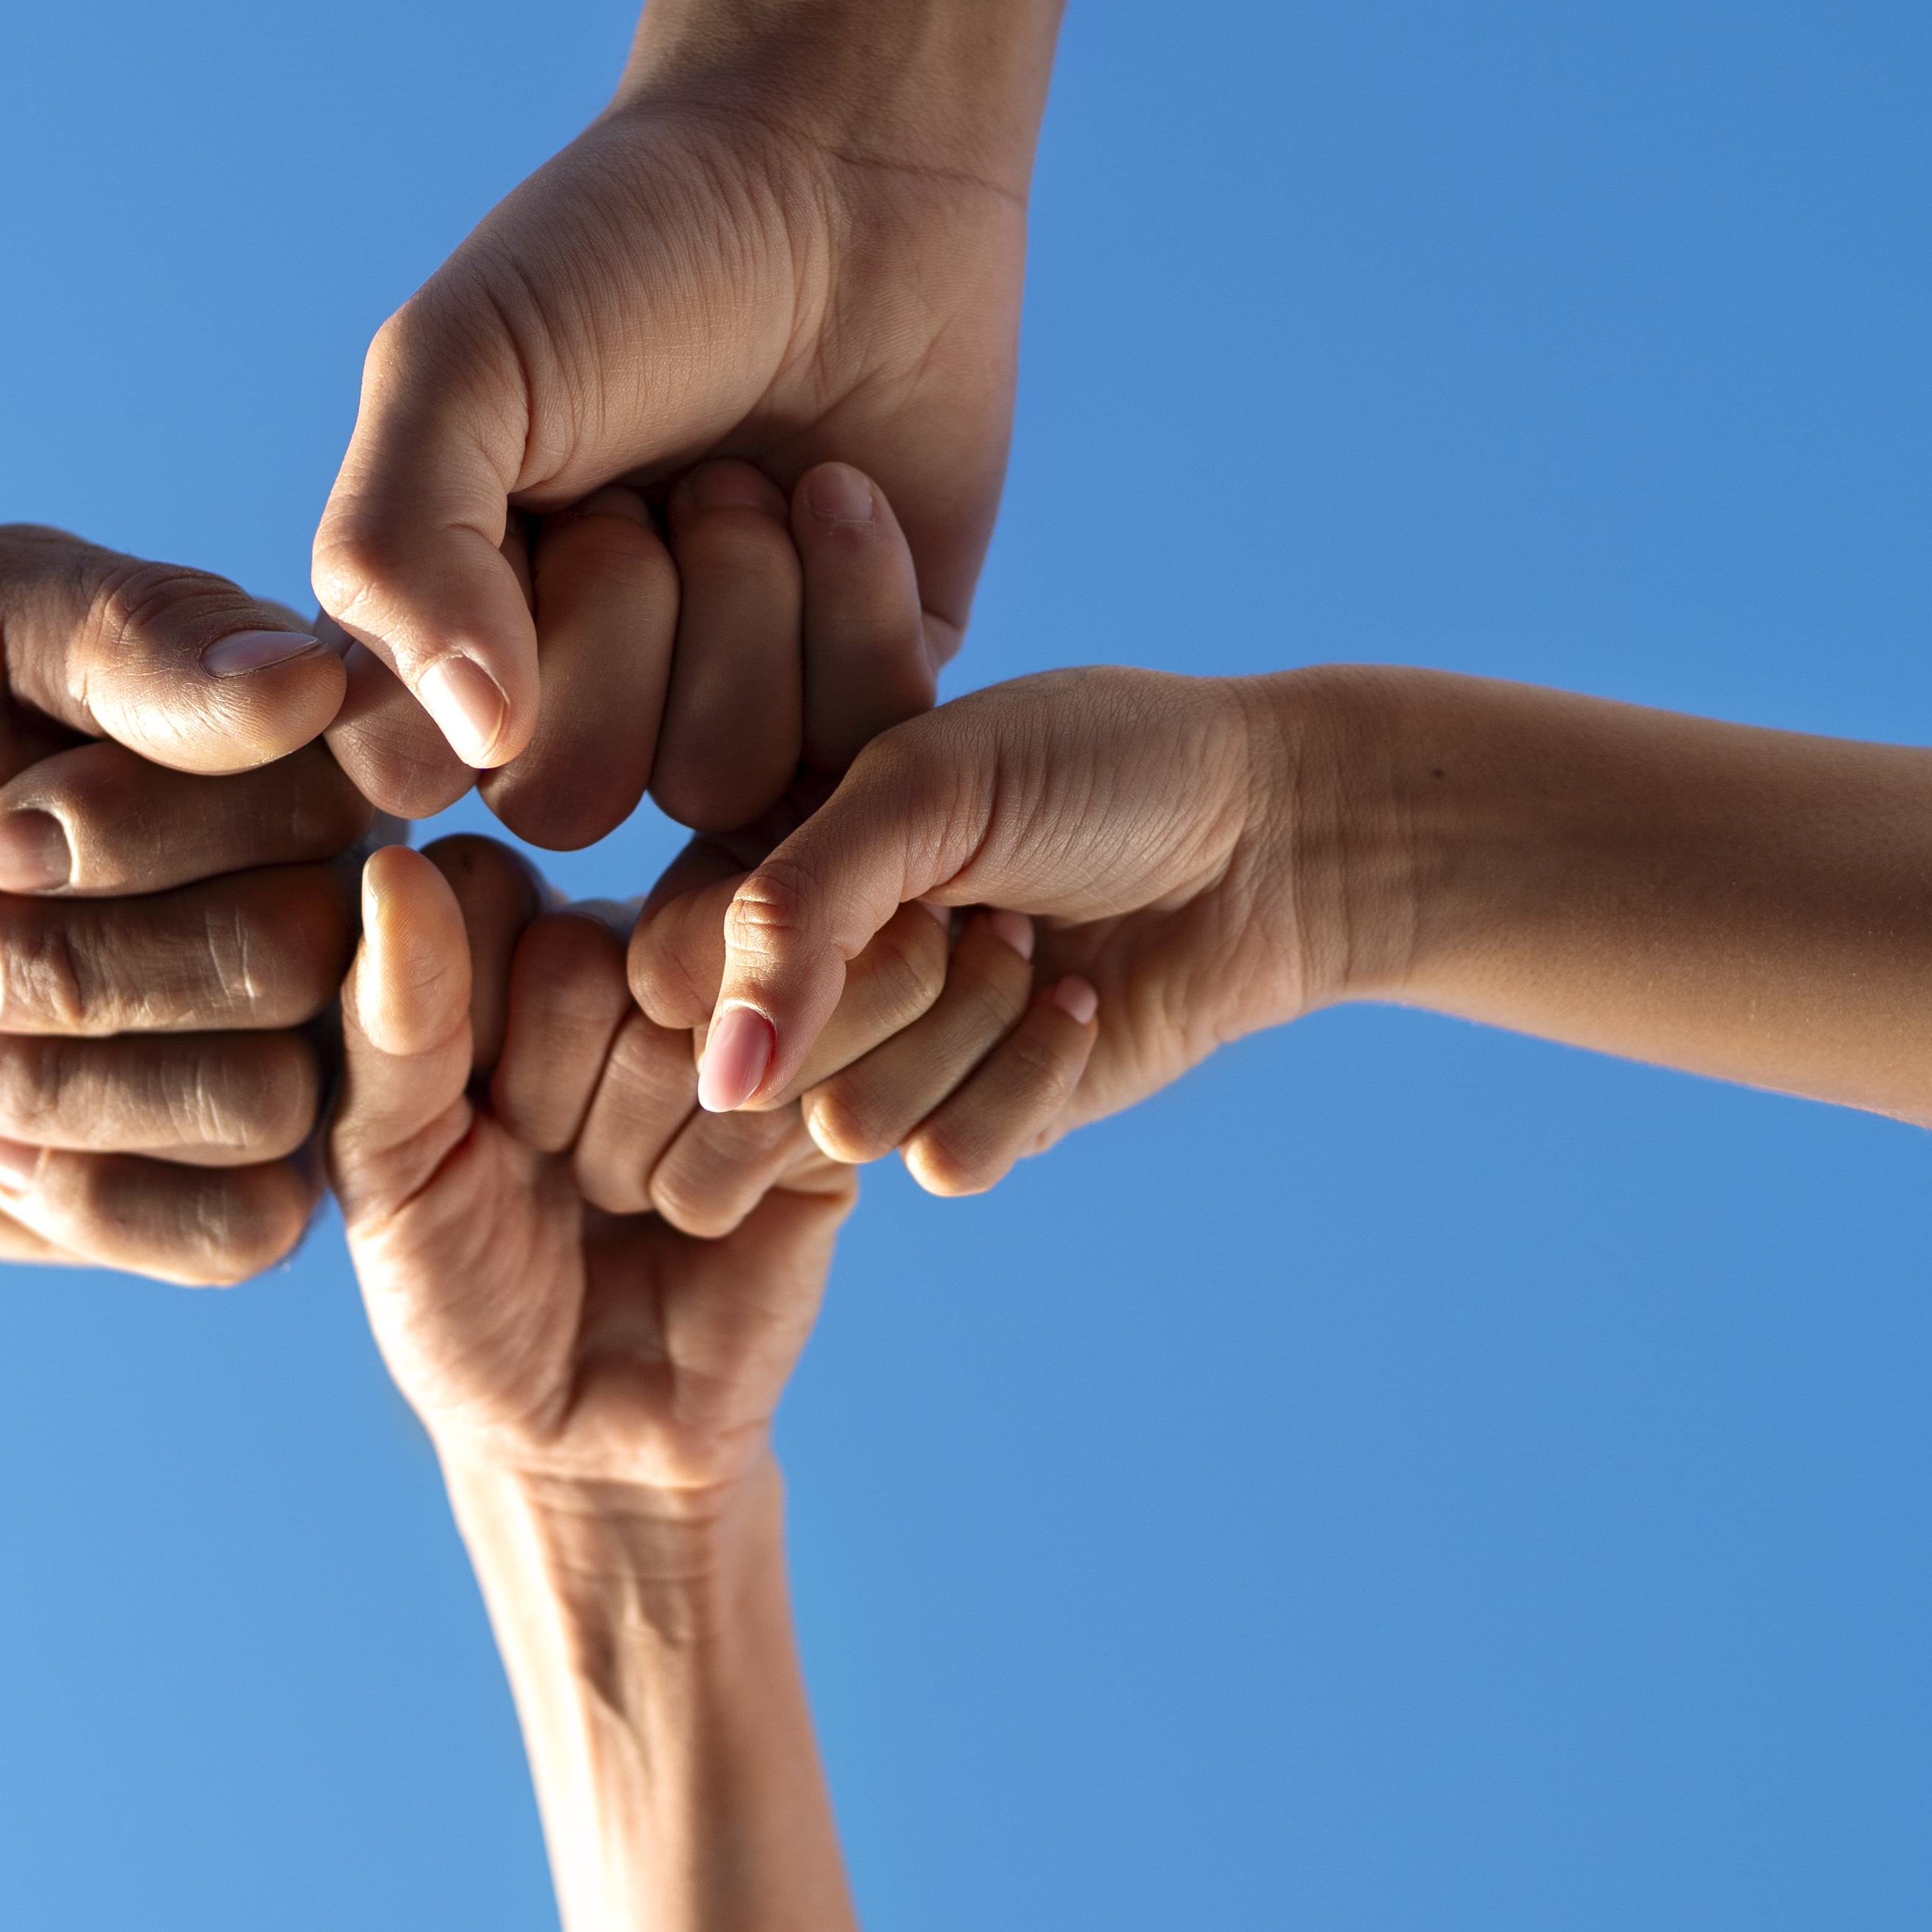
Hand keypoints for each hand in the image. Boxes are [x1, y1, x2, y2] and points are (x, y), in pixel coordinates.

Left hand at [0, 526, 380, 1282]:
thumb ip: (128, 629)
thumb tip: (305, 681)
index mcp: (301, 735)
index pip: (350, 769)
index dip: (152, 823)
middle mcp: (337, 892)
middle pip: (302, 947)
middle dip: (70, 961)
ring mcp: (305, 1053)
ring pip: (267, 1096)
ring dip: (51, 1077)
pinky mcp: (247, 1196)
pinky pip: (243, 1225)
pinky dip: (86, 1191)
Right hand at [312, 91, 1021, 831]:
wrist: (842, 165)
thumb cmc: (624, 249)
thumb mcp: (456, 365)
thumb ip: (396, 553)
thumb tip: (473, 744)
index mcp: (441, 625)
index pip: (409, 773)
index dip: (464, 660)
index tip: (521, 506)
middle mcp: (576, 692)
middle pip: (567, 794)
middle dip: (620, 614)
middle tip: (651, 478)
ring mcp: (727, 703)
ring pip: (715, 779)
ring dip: (742, 595)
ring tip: (744, 473)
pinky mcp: (868, 692)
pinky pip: (856, 747)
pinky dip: (852, 602)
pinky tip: (838, 488)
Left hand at [335, 838, 852, 1496]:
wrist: (586, 1438)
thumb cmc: (464, 1297)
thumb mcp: (390, 1173)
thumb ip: (392, 1025)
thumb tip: (395, 865)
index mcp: (509, 943)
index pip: (488, 889)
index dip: (470, 1026)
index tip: (465, 1118)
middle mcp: (632, 954)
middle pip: (598, 952)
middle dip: (557, 1104)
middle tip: (557, 1179)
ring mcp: (742, 1018)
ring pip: (695, 1019)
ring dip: (638, 1153)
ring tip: (622, 1204)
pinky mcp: (828, 1090)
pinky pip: (789, 1086)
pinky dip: (716, 1187)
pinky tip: (700, 1225)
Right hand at [640, 667, 1341, 1193]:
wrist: (1267, 831)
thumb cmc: (1097, 768)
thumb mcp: (928, 786)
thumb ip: (792, 914)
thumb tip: (719, 1083)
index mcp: (755, 867)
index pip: (664, 975)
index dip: (766, 952)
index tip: (886, 868)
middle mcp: (804, 973)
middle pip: (761, 1070)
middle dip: (899, 980)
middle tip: (980, 902)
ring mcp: (883, 1058)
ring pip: (851, 1127)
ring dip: (972, 1025)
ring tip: (1033, 942)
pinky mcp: (973, 1125)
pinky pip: (945, 1164)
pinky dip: (1033, 1077)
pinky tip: (1079, 1001)